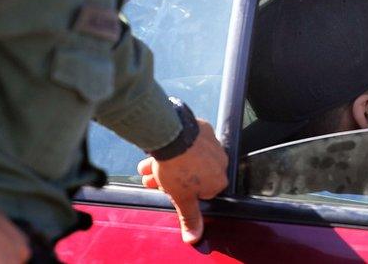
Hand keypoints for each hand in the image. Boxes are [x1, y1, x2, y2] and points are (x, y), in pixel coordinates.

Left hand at [137, 119, 227, 244]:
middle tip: (152, 179)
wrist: (173, 135)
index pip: (201, 194)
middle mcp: (220, 162)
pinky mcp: (203, 130)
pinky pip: (190, 143)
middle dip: (170, 179)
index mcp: (218, 181)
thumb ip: (189, 218)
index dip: (182, 194)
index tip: (168, 191)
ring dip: (168, 165)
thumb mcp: (181, 198)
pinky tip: (161, 150)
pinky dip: (177, 148)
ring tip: (147, 166)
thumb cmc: (179, 167)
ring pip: (188, 159)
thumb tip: (195, 237)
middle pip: (192, 176)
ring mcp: (212, 145)